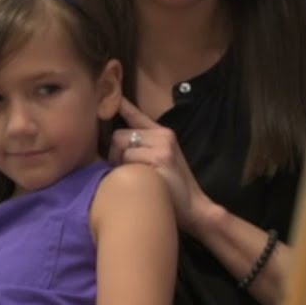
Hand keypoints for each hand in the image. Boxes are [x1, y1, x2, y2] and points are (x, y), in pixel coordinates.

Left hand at [110, 97, 213, 235]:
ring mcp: (162, 146)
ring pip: (122, 147)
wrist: (194, 207)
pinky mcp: (160, 158)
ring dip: (120, 165)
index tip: (111, 97)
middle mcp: (163, 135)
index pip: (136, 114)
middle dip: (114, 154)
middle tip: (122, 171)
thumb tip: (114, 145)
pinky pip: (128, 160)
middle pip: (119, 135)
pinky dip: (127, 172)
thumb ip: (142, 148)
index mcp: (162, 133)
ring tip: (132, 178)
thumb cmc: (171, 187)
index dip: (121, 105)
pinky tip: (139, 182)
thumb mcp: (160, 160)